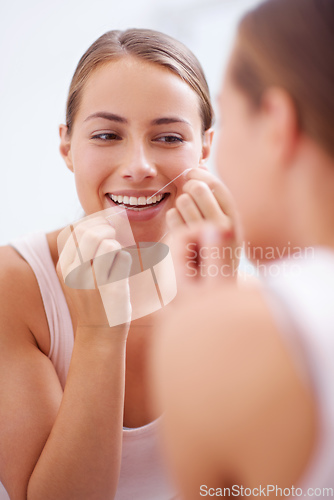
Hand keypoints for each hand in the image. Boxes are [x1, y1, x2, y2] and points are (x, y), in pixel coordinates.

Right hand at [57, 214, 131, 329]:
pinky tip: (122, 270)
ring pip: (109, 245)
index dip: (91, 222)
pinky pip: (123, 258)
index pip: (74, 231)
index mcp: (63, 267)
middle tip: (113, 233)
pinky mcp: (112, 289)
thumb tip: (103, 222)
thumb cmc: (92, 298)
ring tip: (116, 256)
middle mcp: (74, 274)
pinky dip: (125, 260)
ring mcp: (93, 282)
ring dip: (116, 245)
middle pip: (91, 234)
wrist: (100, 333)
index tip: (103, 224)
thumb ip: (82, 252)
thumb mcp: (76, 276)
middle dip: (106, 229)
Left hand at [166, 168, 241, 284]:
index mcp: (234, 220)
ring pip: (184, 202)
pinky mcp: (185, 246)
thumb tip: (200, 166)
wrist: (214, 286)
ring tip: (185, 213)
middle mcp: (224, 228)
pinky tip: (177, 224)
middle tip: (187, 190)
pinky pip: (172, 217)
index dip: (202, 175)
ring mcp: (204, 238)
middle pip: (199, 190)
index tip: (191, 170)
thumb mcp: (224, 227)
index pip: (218, 187)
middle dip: (190, 187)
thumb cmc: (217, 252)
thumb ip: (215, 201)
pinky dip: (173, 218)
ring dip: (181, 204)